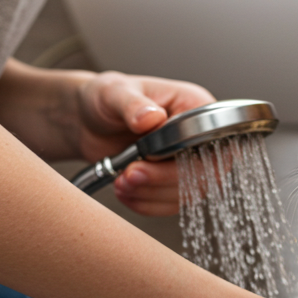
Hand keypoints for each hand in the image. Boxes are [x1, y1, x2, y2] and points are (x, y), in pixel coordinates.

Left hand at [75, 71, 213, 215]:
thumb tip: (153, 118)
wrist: (86, 122)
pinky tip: (124, 191)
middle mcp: (198, 135)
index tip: (148, 156)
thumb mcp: (114, 93)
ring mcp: (188, 162)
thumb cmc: (104, 99)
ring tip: (121, 182)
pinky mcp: (173, 182)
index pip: (211, 139)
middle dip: (163, 180)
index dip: (185, 156)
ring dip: (151, 194)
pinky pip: (170, 204)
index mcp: (194, 105)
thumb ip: (134, 105)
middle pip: (203, 172)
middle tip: (130, 175)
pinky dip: (145, 204)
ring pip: (187, 193)